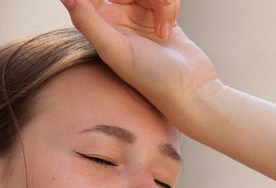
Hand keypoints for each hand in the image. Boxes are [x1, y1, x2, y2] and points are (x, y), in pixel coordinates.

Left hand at [61, 0, 220, 139]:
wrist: (188, 91)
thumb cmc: (149, 78)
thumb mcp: (114, 50)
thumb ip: (87, 22)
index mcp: (98, 28)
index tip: (121, 1)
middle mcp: (116, 22)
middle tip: (156, 7)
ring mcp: (139, 18)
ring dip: (160, 2)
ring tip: (163, 30)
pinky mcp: (161, 17)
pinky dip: (170, 7)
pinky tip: (169, 30)